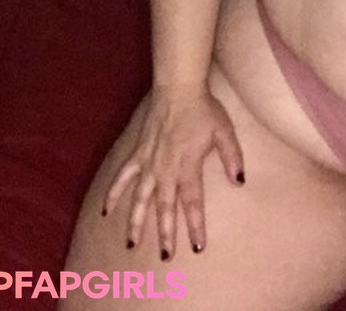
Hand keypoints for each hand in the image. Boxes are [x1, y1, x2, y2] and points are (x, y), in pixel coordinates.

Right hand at [102, 86, 244, 257]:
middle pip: (164, 209)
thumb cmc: (204, 109)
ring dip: (135, 223)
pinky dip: (113, 194)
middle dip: (165, 234)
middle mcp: (165, 170)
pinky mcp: (137, 153)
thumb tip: (240, 181)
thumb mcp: (225, 131)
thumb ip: (233, 157)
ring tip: (132, 245)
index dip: (195, 226)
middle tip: (166, 257)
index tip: (197, 247)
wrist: (178, 88)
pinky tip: (105, 212)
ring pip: (139, 200)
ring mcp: (148, 163)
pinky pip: (122, 177)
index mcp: (188, 166)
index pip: (193, 203)